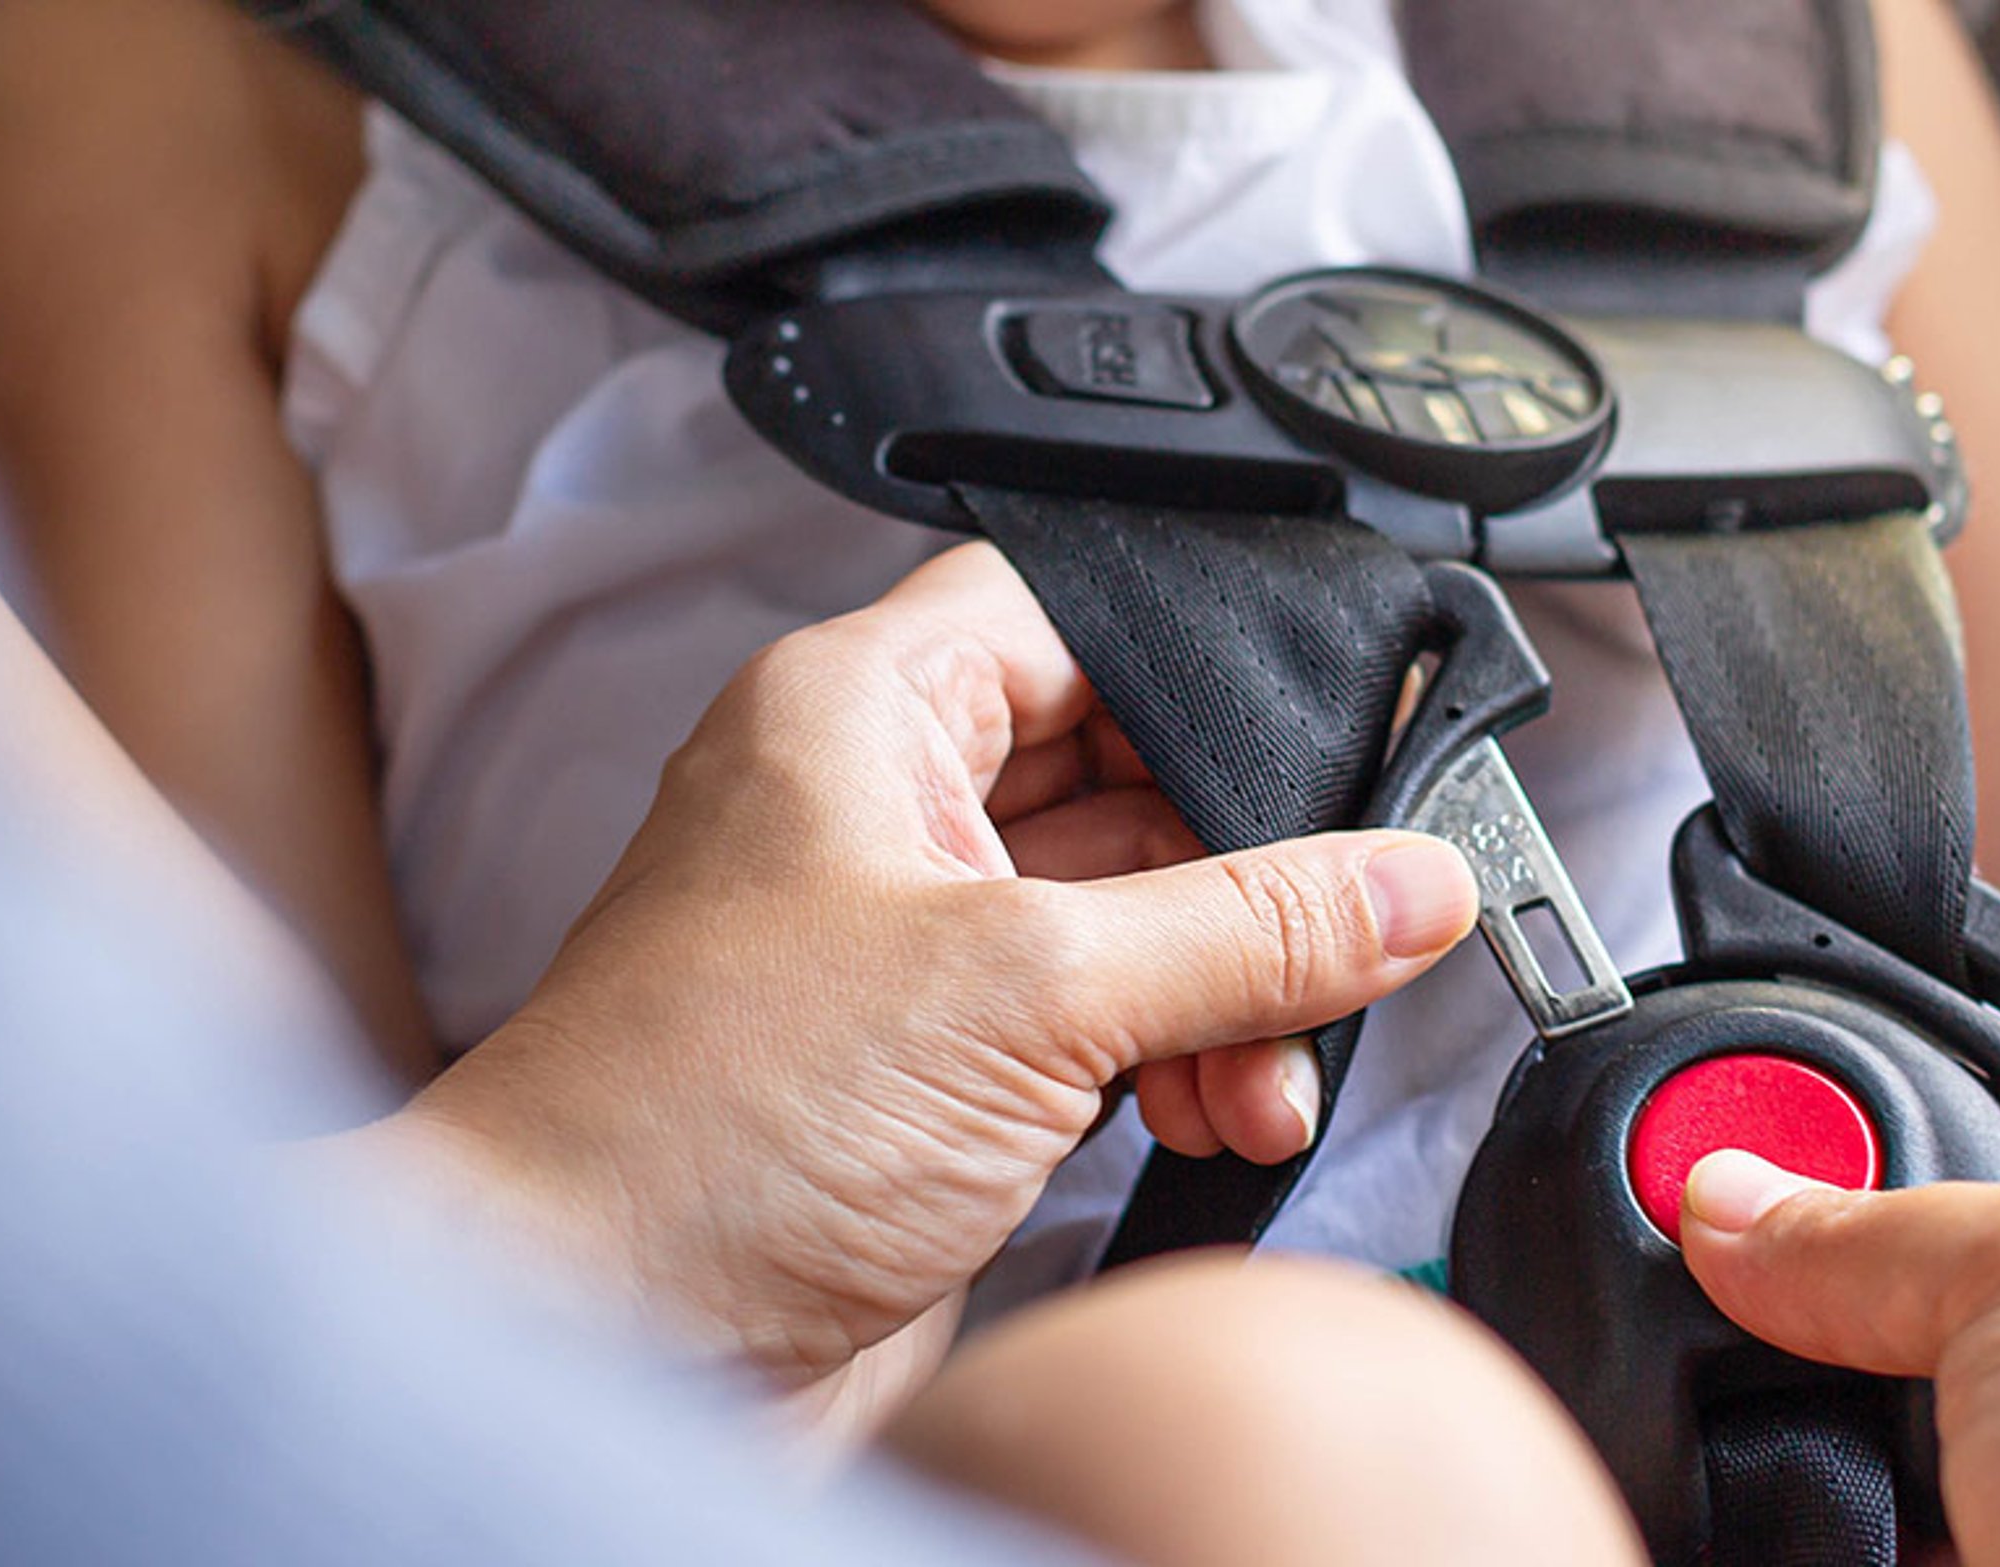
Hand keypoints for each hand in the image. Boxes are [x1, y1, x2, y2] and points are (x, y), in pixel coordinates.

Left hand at [380, 546, 1481, 1382]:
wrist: (593, 1340)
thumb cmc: (694, 1127)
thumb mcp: (1027, 989)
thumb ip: (1245, 929)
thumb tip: (1407, 882)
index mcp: (857, 714)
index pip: (1071, 613)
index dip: (1208, 658)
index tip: (1344, 726)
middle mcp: (875, 816)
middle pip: (1127, 778)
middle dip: (1247, 873)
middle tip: (1337, 936)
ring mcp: (906, 956)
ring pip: (1129, 919)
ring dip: (1228, 994)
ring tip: (1269, 1071)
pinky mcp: (932, 1083)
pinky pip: (1101, 1035)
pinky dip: (1182, 1069)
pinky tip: (1227, 1116)